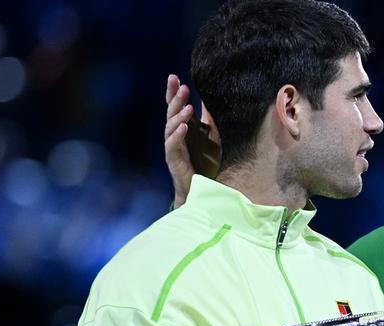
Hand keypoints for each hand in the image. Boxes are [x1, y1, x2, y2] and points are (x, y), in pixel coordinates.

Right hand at [164, 74, 219, 206]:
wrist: (201, 189)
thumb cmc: (206, 163)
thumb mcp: (212, 138)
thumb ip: (210, 121)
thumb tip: (213, 100)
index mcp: (183, 128)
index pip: (175, 107)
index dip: (173, 93)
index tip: (174, 77)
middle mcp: (175, 136)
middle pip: (171, 114)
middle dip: (175, 99)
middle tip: (182, 87)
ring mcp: (173, 148)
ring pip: (170, 128)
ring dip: (178, 116)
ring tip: (188, 107)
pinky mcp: (174, 161)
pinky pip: (173, 146)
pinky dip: (178, 135)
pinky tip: (184, 127)